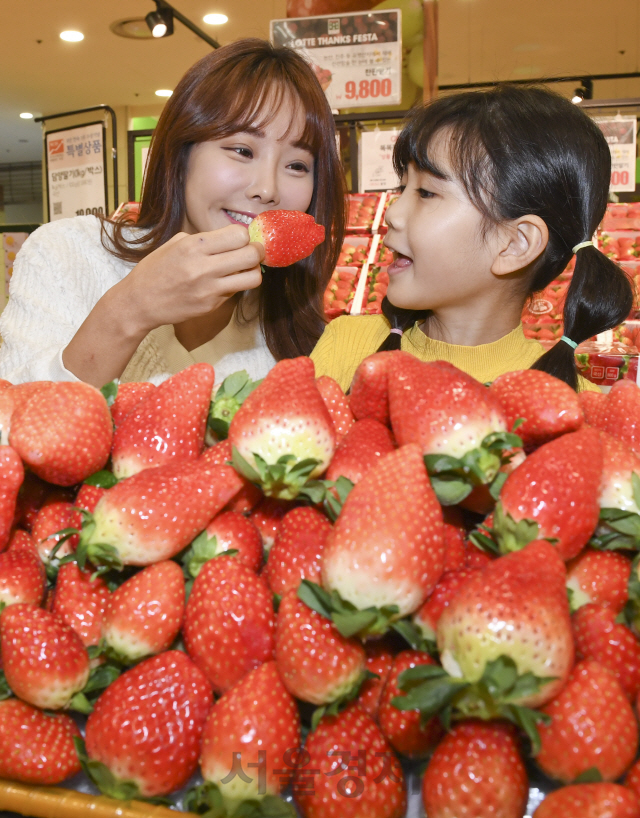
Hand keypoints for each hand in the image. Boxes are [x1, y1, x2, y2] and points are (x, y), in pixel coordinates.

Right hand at [115, 224, 264, 333]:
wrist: (140, 302)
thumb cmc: (156, 269)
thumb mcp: (175, 244)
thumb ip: (204, 240)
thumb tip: (231, 238)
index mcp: (194, 246)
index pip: (238, 235)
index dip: (244, 236)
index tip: (240, 239)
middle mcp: (204, 267)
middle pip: (251, 254)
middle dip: (257, 251)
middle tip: (253, 251)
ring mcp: (210, 289)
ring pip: (253, 278)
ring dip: (253, 271)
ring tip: (245, 268)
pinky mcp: (212, 305)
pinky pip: (236, 292)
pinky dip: (236, 285)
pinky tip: (224, 282)